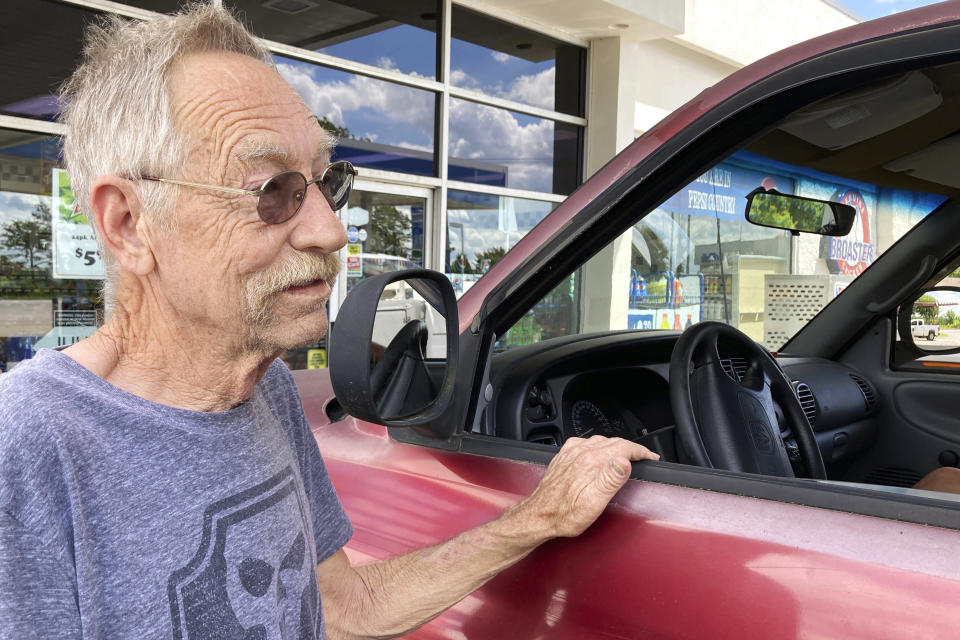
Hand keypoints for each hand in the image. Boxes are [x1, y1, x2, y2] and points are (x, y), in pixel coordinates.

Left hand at [515, 436, 658, 538]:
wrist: (538, 516)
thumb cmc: (564, 514)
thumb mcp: (594, 502)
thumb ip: (611, 479)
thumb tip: (625, 461)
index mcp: (591, 462)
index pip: (623, 447)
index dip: (641, 451)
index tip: (651, 457)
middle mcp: (580, 453)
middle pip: (613, 442)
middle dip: (631, 448)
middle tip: (643, 457)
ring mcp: (570, 454)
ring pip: (600, 440)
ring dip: (616, 445)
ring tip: (626, 454)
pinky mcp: (563, 457)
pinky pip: (585, 443)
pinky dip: (598, 445)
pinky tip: (599, 452)